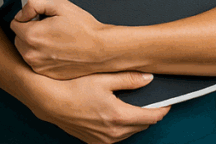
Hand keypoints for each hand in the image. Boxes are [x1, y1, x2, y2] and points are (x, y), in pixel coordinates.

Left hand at [11, 0, 113, 79]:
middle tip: (48, 28)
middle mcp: (32, 54)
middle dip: (29, 31)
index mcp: (32, 36)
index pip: (14, 22)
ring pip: (26, 51)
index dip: (27, 17)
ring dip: (35, 44)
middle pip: (18, 37)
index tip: (39, 18)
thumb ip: (34, 3)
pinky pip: (36, 62)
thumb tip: (22, 12)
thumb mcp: (59, 4)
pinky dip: (43, 56)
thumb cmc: (85, 29)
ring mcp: (39, 67)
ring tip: (54, 39)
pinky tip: (57, 51)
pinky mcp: (47, 74)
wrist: (102, 50)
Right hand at [22, 71, 168, 143]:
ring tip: (126, 105)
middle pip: (143, 125)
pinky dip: (119, 127)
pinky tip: (111, 114)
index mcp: (119, 116)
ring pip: (130, 132)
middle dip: (148, 113)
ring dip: (133, 120)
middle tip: (146, 99)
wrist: (47, 100)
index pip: (153, 117)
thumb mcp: (102, 78)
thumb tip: (149, 79)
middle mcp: (113, 132)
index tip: (167, 102)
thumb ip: (129, 79)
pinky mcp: (94, 142)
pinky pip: (116, 137)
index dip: (163, 108)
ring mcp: (104, 140)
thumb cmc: (71, 87)